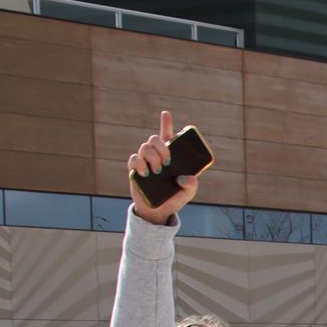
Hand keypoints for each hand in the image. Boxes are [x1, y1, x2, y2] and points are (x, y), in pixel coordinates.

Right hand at [128, 109, 196, 224]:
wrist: (159, 212)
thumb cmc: (174, 198)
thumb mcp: (188, 193)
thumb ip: (192, 185)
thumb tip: (184, 178)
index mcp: (171, 156)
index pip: (168, 136)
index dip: (166, 123)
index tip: (166, 114)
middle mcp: (157, 155)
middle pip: (155, 139)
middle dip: (162, 147)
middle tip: (167, 162)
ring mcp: (145, 161)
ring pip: (144, 146)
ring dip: (152, 156)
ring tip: (157, 170)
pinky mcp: (135, 170)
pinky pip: (134, 159)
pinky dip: (140, 164)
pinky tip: (146, 172)